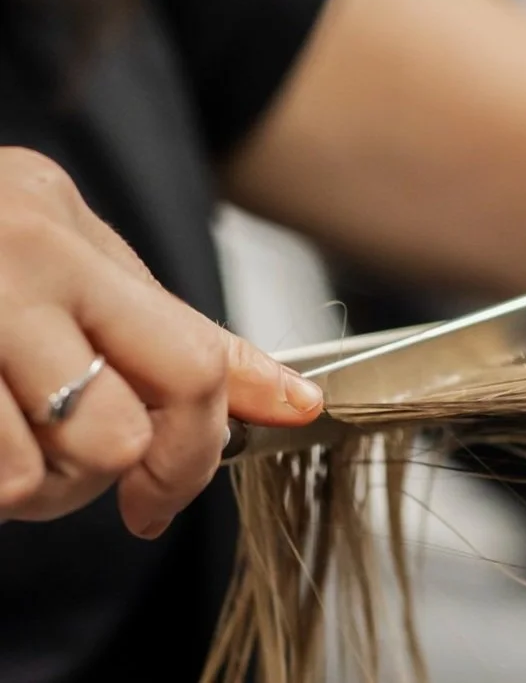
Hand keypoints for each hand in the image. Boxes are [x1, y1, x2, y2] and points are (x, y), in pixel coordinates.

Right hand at [0, 148, 322, 537]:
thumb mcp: (77, 264)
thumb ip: (178, 333)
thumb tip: (292, 399)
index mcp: (66, 234)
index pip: (193, 362)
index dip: (200, 451)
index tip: (167, 497)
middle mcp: (11, 264)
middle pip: (119, 432)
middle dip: (112, 473)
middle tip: (82, 462)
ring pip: (34, 475)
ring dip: (34, 489)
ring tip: (11, 440)